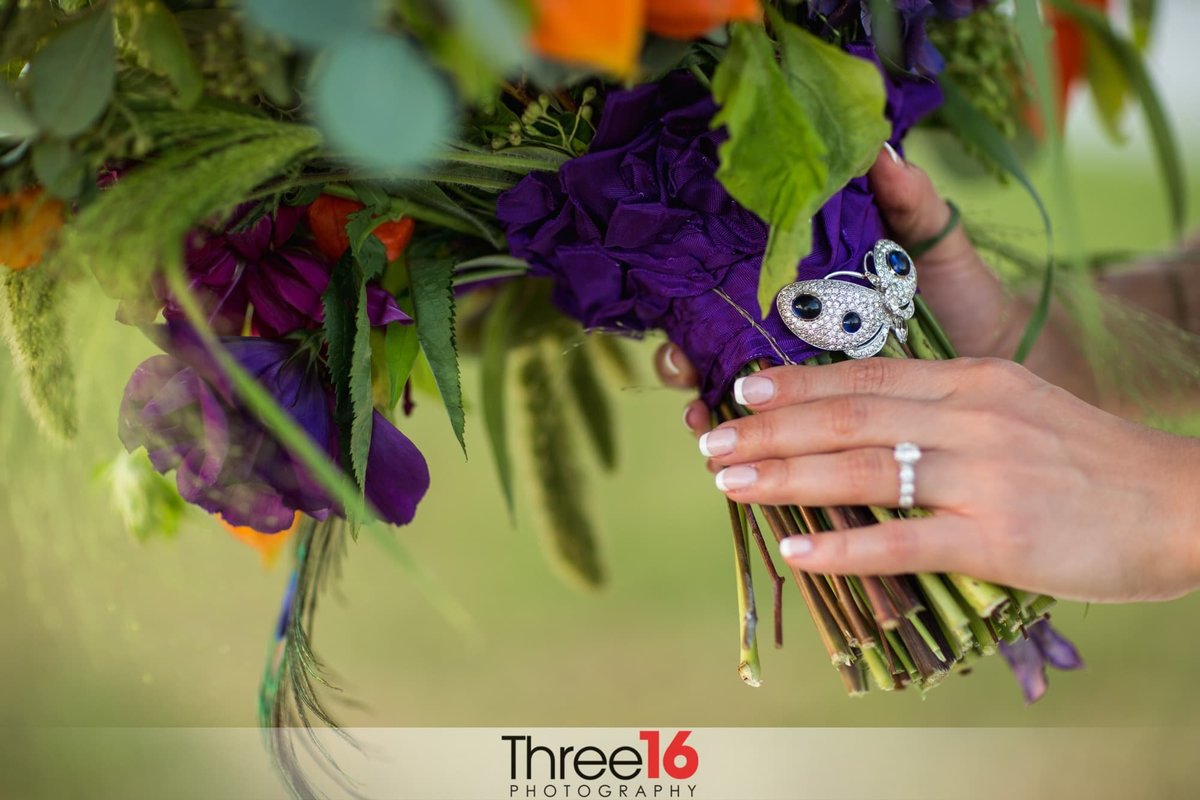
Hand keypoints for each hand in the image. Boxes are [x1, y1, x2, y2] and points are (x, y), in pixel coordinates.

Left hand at [692, 357, 1199, 603]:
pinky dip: (845, 548)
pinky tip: (796, 550)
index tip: (744, 390)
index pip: (866, 376)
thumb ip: (945, 410)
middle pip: (849, 417)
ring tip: (729, 482)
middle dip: (771, 429)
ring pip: (864, 471)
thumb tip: (869, 422)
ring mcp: (983, 478)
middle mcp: (970, 418)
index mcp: (973, 381)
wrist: (1184, 503)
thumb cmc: (1092, 460)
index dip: (798, 384)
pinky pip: (904, 542)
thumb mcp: (1018, 407)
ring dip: (786, 476)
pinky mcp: (1000, 540)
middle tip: (713, 439)